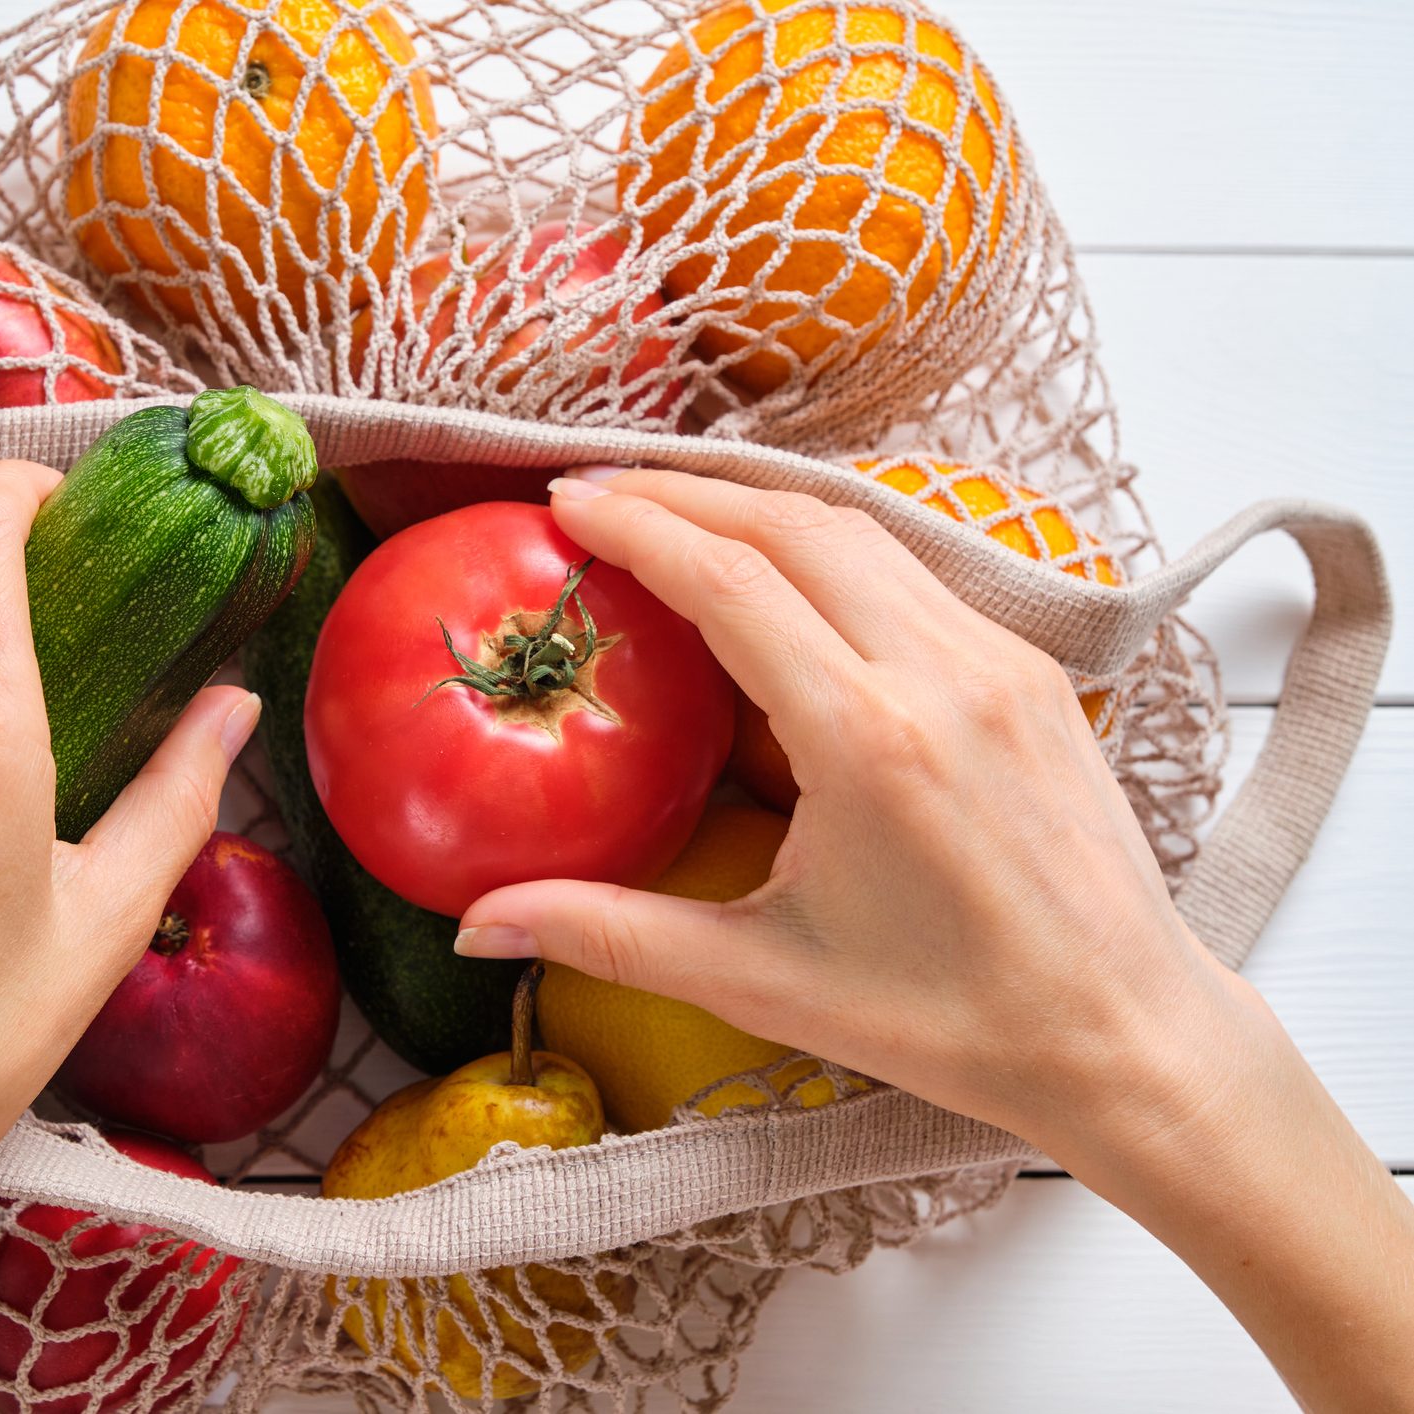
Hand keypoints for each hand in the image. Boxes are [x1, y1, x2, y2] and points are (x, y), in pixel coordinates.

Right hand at [457, 466, 1236, 1148]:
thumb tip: (476, 925)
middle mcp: (941, 673)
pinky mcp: (1033, 671)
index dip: (637, 525)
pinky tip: (783, 563)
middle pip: (793, 523)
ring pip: (862, 527)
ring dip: (758, 503)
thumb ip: (609, 936)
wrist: (1127, 1036)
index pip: (730, 580)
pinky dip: (831, 540)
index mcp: (869, 740)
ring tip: (675, 508)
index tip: (564, 505)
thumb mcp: (762, 981)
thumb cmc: (951, 1022)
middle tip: (597, 490)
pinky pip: (915, 566)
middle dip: (683, 490)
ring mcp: (1000, 661)